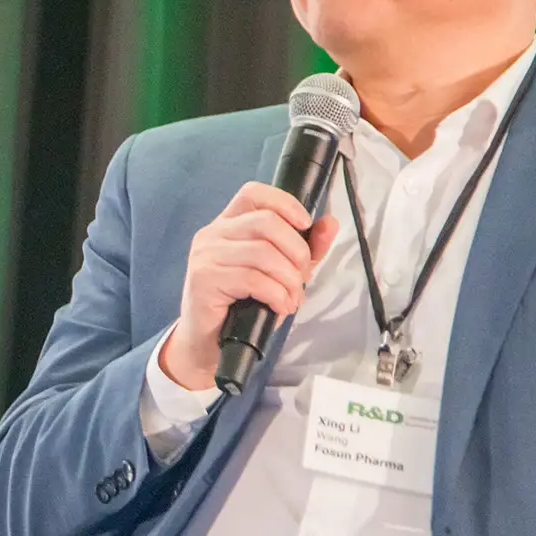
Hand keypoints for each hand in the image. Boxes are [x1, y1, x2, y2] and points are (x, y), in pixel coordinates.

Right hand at [158, 182, 338, 388]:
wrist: (208, 342)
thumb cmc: (241, 305)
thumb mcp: (279, 272)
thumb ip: (305, 247)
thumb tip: (330, 223)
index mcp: (228, 224)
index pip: (254, 193)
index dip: (285, 203)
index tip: (305, 225)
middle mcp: (212, 233)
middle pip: (266, 223)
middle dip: (296, 251)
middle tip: (302, 278)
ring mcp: (205, 255)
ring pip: (262, 253)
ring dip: (289, 279)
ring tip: (292, 298)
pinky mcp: (204, 279)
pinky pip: (252, 279)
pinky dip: (276, 294)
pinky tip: (281, 307)